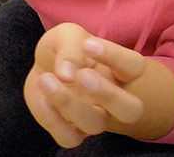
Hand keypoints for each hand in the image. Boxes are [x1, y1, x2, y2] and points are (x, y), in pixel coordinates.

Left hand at [26, 23, 146, 146]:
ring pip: (94, 124)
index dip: (113, 56)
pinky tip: (42, 97)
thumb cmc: (66, 50)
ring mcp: (96, 119)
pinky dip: (52, 119)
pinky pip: (68, 137)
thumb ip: (71, 49)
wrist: (45, 68)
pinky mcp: (72, 132)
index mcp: (123, 71)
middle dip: (107, 94)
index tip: (88, 44)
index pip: (132, 65)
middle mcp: (115, 99)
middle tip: (83, 75)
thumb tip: (66, 74)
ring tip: (46, 79)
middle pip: (130, 109)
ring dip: (69, 103)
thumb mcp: (67, 36)